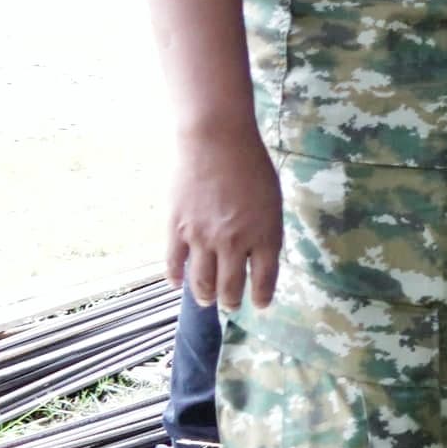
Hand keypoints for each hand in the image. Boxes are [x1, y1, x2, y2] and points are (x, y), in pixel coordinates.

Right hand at [168, 126, 283, 313]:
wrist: (216, 141)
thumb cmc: (251, 165)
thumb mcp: (272, 200)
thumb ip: (266, 229)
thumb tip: (259, 254)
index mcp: (265, 235)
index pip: (264, 279)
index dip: (261, 297)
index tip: (259, 305)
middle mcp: (234, 243)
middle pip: (231, 286)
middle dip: (231, 301)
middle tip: (230, 305)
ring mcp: (203, 238)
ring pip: (202, 281)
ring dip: (205, 295)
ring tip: (207, 300)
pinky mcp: (177, 229)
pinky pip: (174, 263)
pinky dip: (176, 277)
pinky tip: (178, 284)